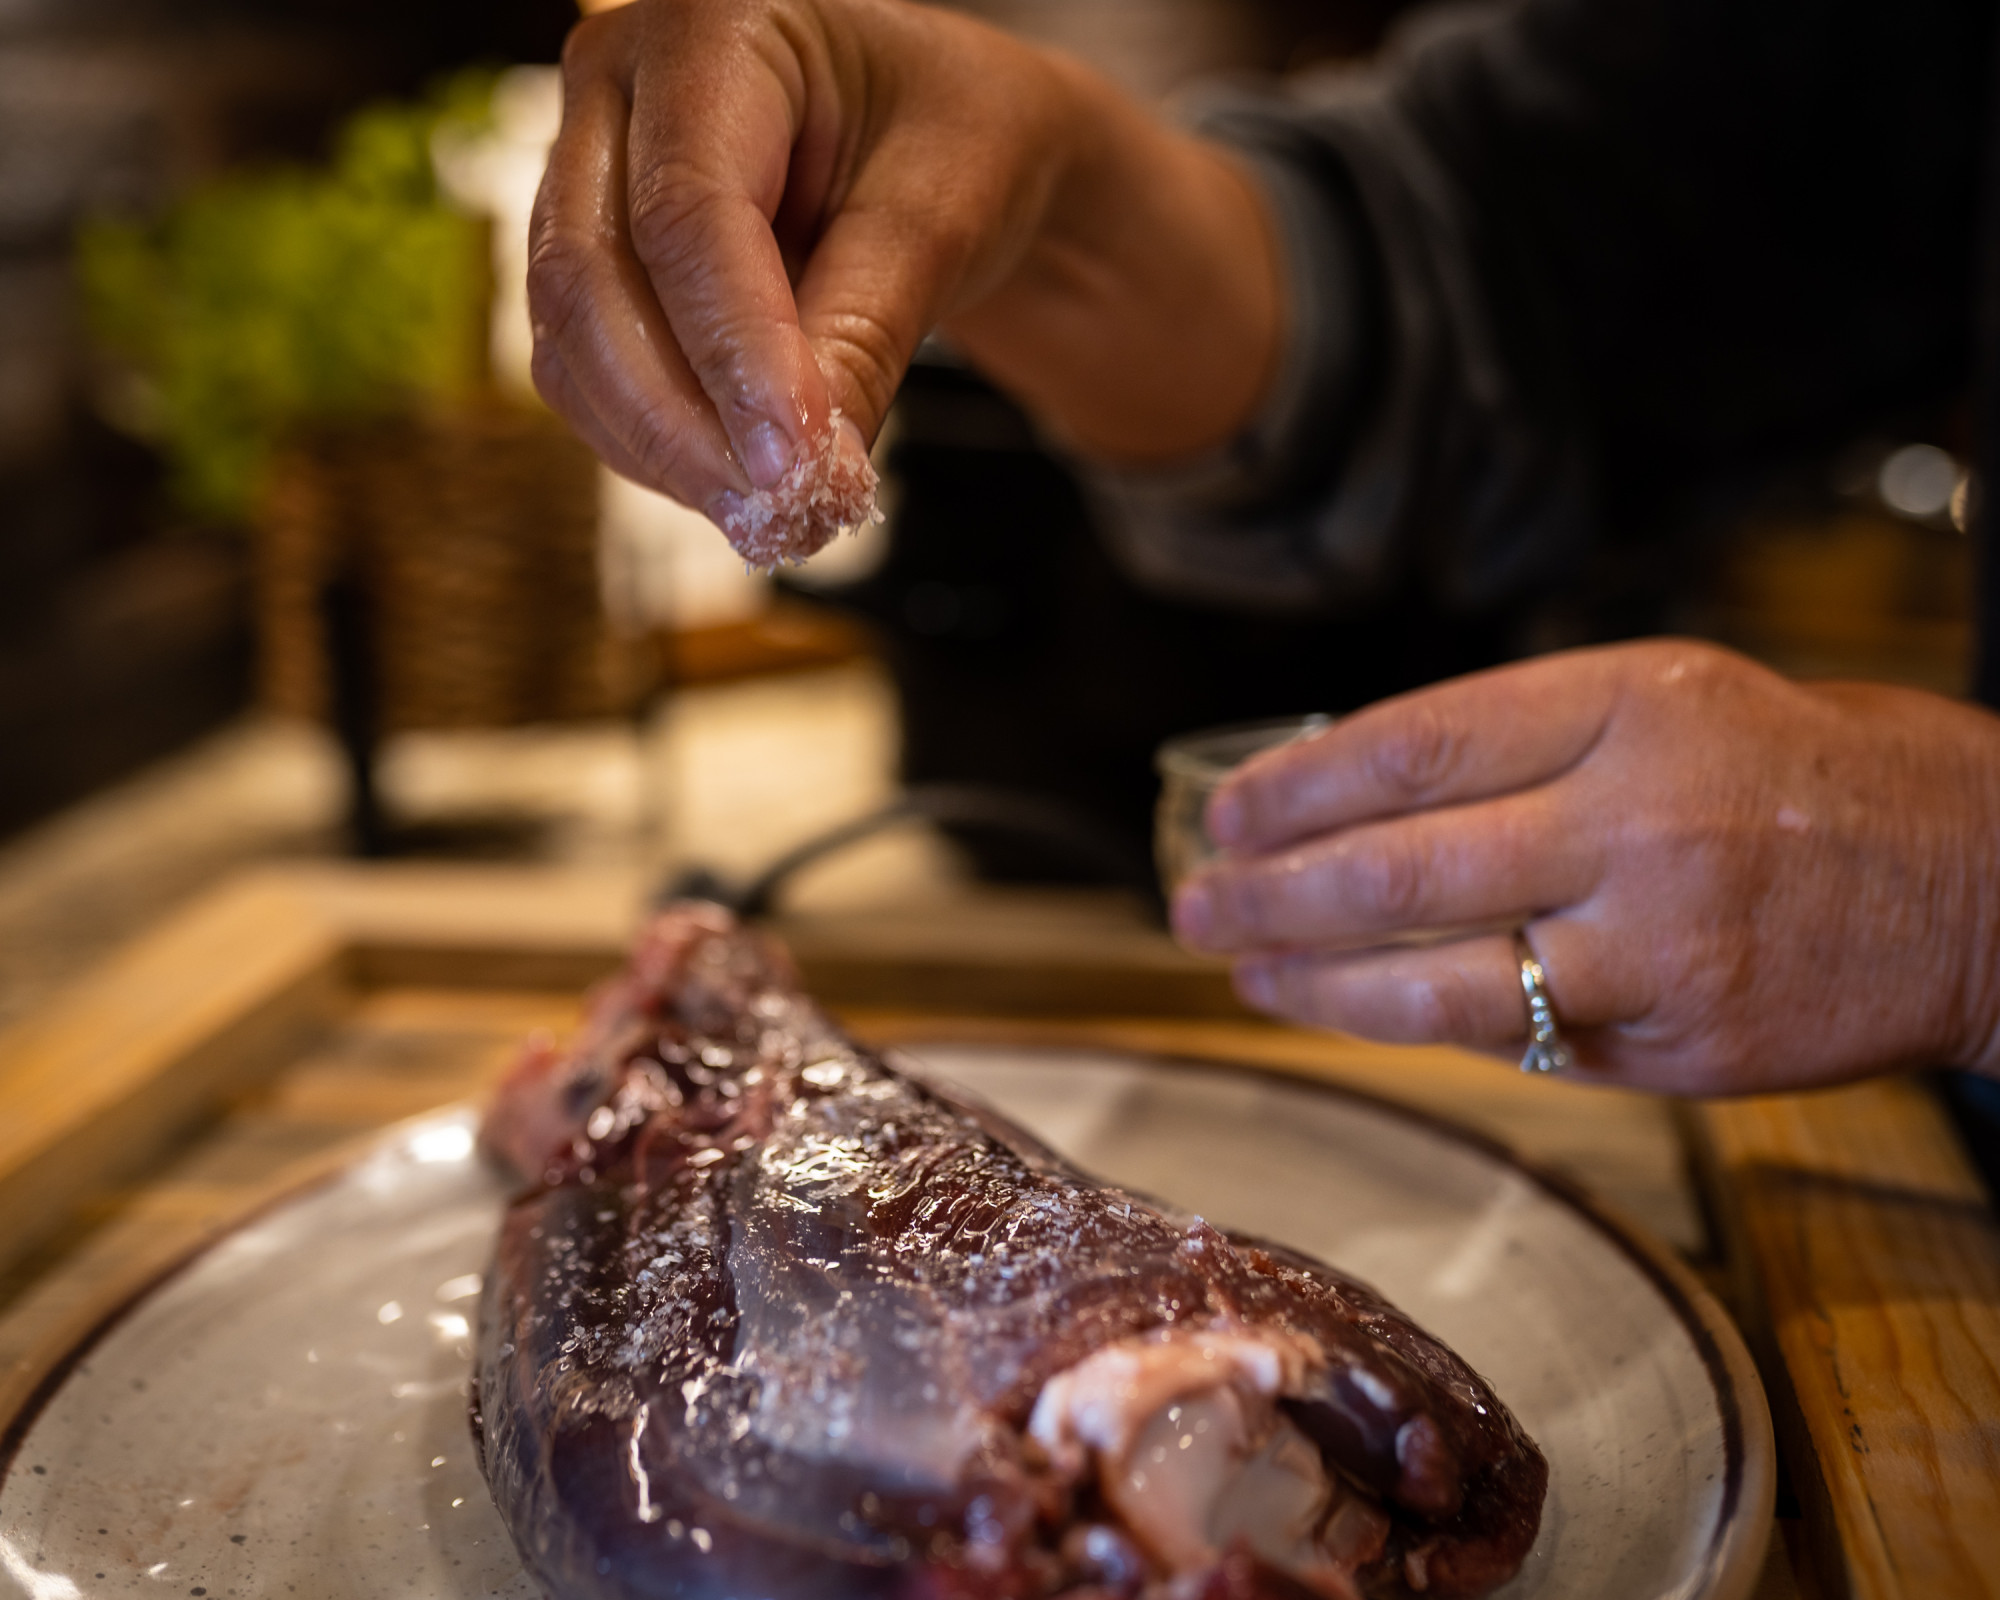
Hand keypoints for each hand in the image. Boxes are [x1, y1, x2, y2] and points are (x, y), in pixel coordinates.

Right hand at [527, 0, 1284, 524]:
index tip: (795, 470)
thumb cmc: (955, 140)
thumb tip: (807, 472)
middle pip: (596, 282)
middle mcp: (617, 86)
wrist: (944, 140)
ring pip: (576, 344)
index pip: (690, 217)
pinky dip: (658, 449)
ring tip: (777, 524)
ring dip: (668, 455)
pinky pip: (589, 376)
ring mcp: (583, 173)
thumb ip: (867, 331)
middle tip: (780, 523)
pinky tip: (739, 489)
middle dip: (685, 427)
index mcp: (712, 30)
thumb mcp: (943, 216)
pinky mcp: (585, 261)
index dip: (736, 357)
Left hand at [1172, 640, 1999, 1093]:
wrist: (1975, 876)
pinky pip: (1508, 1038)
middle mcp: (1637, 816)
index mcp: (1629, 703)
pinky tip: (1344, 1008)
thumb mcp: (1671, 698)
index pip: (1414, 744)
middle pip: (1400, 862)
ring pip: (1437, 974)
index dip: (1296, 785)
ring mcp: (1657, 940)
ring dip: (1314, 979)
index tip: (1224, 812)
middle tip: (1192, 902)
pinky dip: (1408, 1022)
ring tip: (1239, 966)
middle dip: (1270, 890)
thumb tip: (1354, 785)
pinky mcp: (1675, 1041)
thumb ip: (1526, 740)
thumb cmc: (1801, 773)